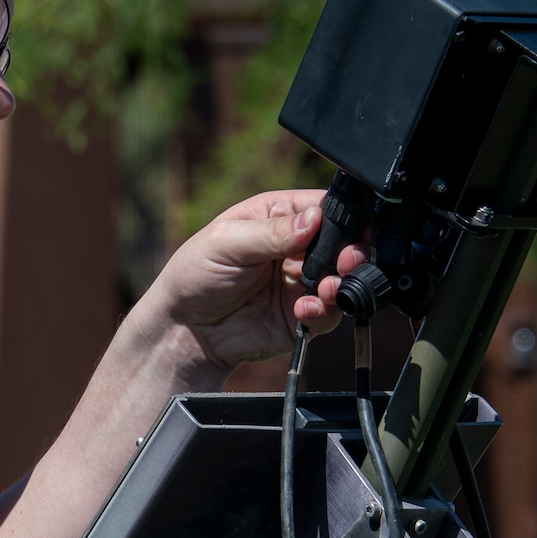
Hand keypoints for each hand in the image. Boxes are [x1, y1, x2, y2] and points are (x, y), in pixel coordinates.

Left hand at [142, 188, 366, 373]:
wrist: (184, 330)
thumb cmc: (195, 274)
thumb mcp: (227, 242)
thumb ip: (271, 232)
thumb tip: (314, 218)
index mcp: (279, 216)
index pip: (325, 207)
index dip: (345, 217)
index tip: (352, 229)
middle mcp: (297, 248)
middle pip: (344, 244)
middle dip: (351, 253)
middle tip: (345, 261)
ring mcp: (301, 283)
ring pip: (342, 280)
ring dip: (342, 284)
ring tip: (326, 288)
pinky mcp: (302, 316)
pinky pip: (329, 314)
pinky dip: (324, 312)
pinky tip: (303, 311)